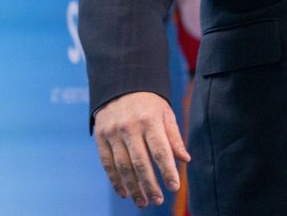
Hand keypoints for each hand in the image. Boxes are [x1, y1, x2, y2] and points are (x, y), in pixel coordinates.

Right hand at [93, 91, 189, 207]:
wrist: (120, 84)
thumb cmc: (149, 103)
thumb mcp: (166, 113)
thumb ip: (174, 137)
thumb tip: (185, 160)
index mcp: (150, 120)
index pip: (160, 150)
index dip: (168, 170)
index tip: (174, 187)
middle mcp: (130, 127)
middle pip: (140, 162)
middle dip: (150, 185)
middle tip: (158, 201)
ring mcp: (113, 133)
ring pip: (123, 166)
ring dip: (133, 187)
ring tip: (143, 202)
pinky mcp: (100, 137)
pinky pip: (107, 163)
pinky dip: (115, 181)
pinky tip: (124, 193)